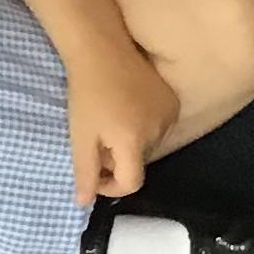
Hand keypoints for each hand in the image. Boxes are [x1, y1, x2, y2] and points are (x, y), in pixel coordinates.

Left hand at [65, 39, 179, 203]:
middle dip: (117, 161)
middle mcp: (158, 130)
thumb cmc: (86, 94)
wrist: (102, 50)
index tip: (93, 173)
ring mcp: (170, 114)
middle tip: (96, 142)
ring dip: (129, 145)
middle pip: (138, 164)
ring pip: (149, 147)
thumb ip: (85, 173)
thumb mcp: (80, 137)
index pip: (130, 183)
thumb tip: (85, 203)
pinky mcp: (173, 102)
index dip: (110, 186)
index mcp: (134, 141)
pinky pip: (159, 128)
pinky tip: (126, 111)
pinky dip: (142, 129)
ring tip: (109, 124)